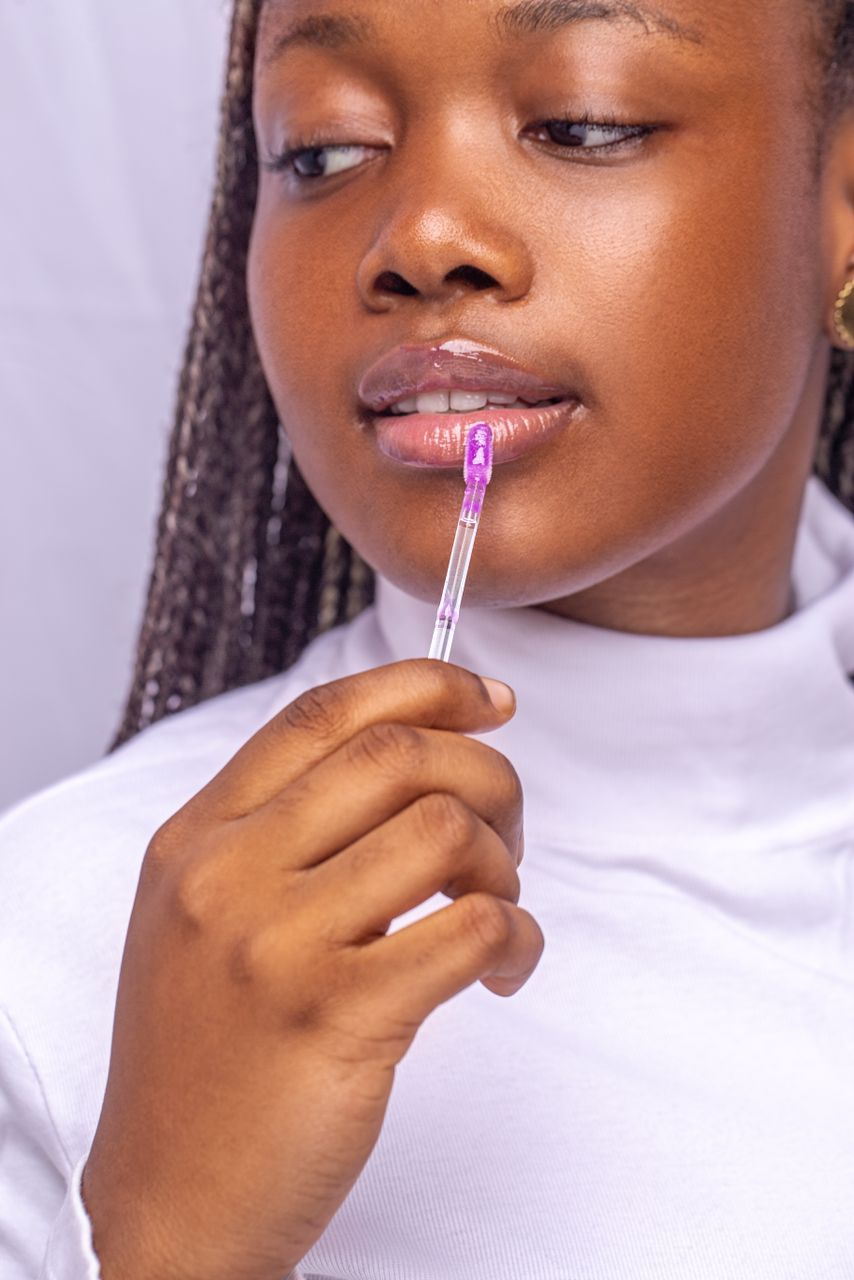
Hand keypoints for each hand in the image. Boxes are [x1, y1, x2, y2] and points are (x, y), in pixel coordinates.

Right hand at [82, 659, 543, 1279]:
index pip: (323, 714)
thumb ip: (280, 832)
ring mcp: (276, 944)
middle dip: (486, 772)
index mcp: (197, 836)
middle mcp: (227, 874)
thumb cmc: (207, 1053)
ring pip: (444, 829)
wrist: (171, 1200)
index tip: (489, 699)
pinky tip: (502, 967)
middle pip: (397, 753)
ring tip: (493, 910)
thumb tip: (414, 751)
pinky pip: (469, 927)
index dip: (425, 685)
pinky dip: (516, 935)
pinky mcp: (335, 1017)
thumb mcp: (204, 916)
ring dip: (503, 862)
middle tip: (507, 828)